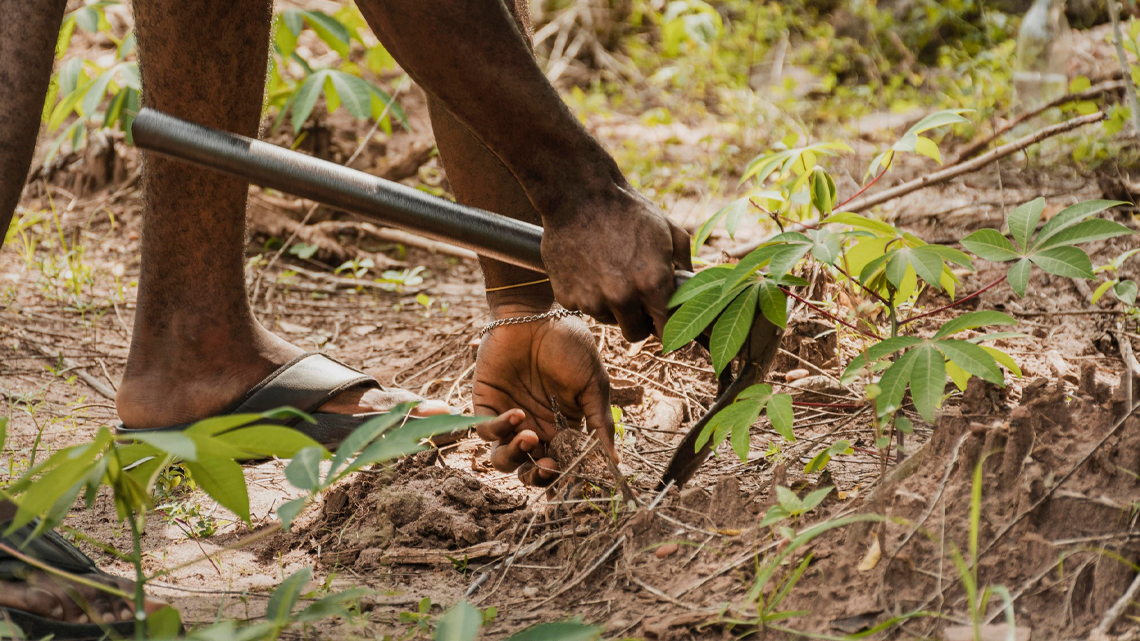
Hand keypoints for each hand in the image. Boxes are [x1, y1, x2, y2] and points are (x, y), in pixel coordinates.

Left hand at [472, 302, 613, 485]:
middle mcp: (534, 426)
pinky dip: (500, 429)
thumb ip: (600, 422)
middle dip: (537, 477)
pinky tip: (517, 414)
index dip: (563, 475)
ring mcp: (508, 417)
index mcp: (561, 425)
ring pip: (504, 459)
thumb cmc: (568, 343)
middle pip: (530, 469)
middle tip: (547, 468)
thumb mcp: (593, 384)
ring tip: (529, 438)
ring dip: (516, 457)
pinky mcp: (486, 404)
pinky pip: (487, 431)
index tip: (571, 475)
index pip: (560, 463)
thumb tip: (615, 460)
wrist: (535, 313)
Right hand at [540, 183, 690, 342]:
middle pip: (635, 333)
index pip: (666, 330)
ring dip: (611, 306)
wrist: (578, 194)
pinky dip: (586, 294)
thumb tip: (691, 287)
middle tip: (636, 298)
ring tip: (609, 273)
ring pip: (607, 319)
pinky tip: (588, 268)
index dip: (666, 325)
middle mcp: (621, 297)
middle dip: (639, 320)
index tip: (662, 318)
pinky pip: (582, 306)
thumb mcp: (668, 230)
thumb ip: (684, 264)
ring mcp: (590, 299)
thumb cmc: (627, 209)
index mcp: (651, 284)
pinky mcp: (566, 296)